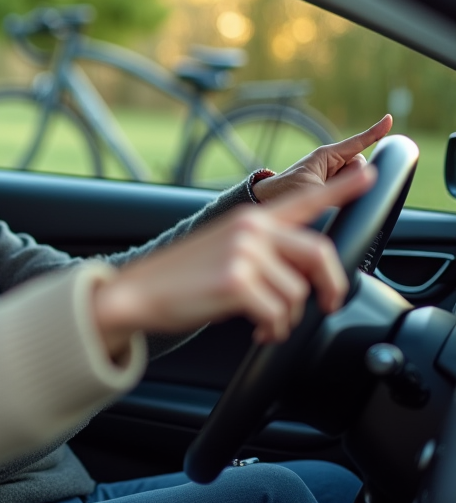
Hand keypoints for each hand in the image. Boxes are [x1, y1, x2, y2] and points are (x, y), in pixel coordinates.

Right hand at [93, 166, 375, 357]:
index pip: (303, 199)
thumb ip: (263, 253)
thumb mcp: (223, 252)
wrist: (134, 293)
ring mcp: (244, 253)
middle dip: (329, 286)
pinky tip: (258, 329)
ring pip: (297, 293)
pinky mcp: (236, 281)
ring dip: (287, 317)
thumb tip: (300, 280)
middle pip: (318, 254)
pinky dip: (273, 329)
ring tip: (266, 322)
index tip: (369, 172)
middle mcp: (251, 229)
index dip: (340, 189)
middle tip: (326, 304)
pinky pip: (278, 313)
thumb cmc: (177, 279)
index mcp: (249, 219)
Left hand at [251, 114, 390, 202]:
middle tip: (329, 188)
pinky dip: (348, 190)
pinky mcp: (332, 183)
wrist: (268, 200)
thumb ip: (338, 189)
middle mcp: (332, 161)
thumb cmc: (286, 192)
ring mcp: (333, 172)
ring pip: (357, 177)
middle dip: (354, 177)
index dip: (374, 132)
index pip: (357, 142)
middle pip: (361, 166)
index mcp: (326, 156)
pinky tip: (337, 195)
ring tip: (324, 194)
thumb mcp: (313, 191)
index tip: (389, 119)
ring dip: (348, 187)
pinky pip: (350, 184)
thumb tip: (361, 183)